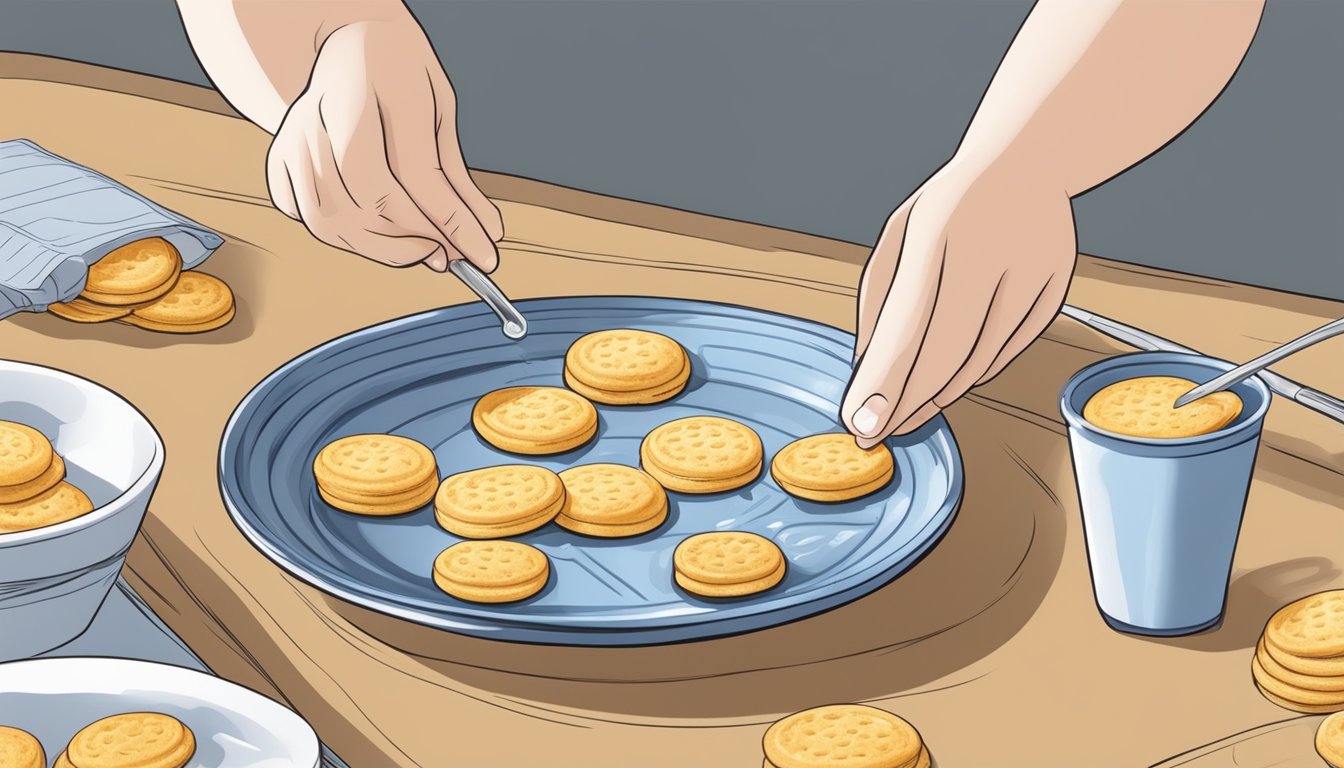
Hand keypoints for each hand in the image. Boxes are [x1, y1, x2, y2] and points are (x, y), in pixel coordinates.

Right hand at [265, 21, 502, 271]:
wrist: (352, 45)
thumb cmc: (402, 77)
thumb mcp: (441, 111)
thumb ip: (458, 178)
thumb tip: (486, 237)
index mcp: (375, 82)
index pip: (414, 172)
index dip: (450, 223)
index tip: (481, 255)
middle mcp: (323, 107)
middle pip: (366, 201)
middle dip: (415, 242)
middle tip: (446, 254)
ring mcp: (294, 134)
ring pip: (328, 220)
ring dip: (381, 250)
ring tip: (417, 249)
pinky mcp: (279, 156)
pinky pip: (303, 215)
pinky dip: (342, 236)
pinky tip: (374, 230)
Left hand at [841, 158, 1076, 446]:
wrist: (1032, 156)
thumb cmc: (950, 205)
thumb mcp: (899, 236)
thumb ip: (880, 303)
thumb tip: (868, 373)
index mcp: (938, 229)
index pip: (908, 323)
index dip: (884, 381)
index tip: (861, 422)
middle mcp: (991, 250)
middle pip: (946, 354)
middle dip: (905, 403)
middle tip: (876, 433)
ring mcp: (1033, 272)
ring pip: (979, 362)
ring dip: (936, 396)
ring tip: (905, 413)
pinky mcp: (1057, 289)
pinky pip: (1007, 352)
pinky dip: (972, 374)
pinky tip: (947, 381)